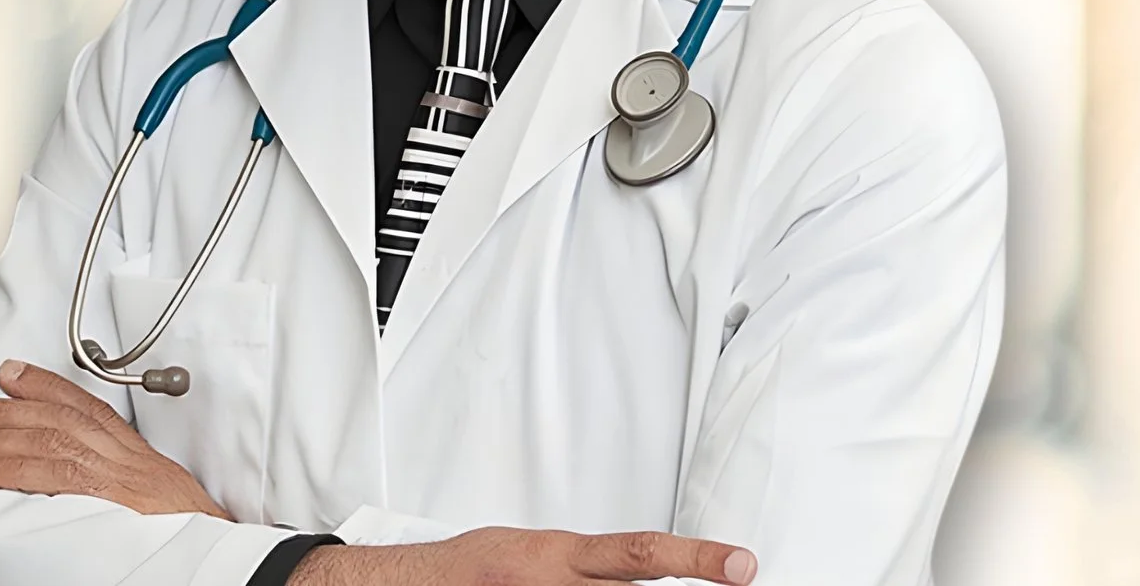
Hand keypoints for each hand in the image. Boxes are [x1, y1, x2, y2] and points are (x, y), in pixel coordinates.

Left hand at [0, 358, 229, 518]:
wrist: (216, 545)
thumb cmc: (183, 524)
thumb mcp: (149, 487)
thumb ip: (111, 473)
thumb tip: (64, 473)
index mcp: (129, 449)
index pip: (80, 403)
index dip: (41, 383)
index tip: (7, 372)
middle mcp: (119, 453)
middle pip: (51, 416)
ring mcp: (113, 473)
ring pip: (44, 439)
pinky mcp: (107, 497)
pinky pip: (55, 475)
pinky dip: (16, 471)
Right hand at [289, 526, 757, 584]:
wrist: (398, 585)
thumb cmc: (468, 570)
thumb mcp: (533, 557)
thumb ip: (588, 568)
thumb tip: (646, 571)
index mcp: (555, 558)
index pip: (640, 555)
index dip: (697, 559)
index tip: (742, 564)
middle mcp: (548, 584)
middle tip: (722, 579)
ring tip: (550, 581)